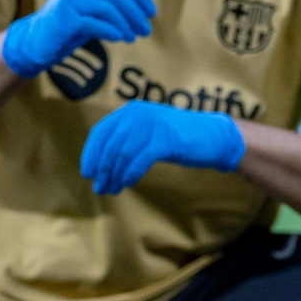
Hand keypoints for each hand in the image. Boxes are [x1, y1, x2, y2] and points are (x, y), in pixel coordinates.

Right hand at [0, 0, 154, 78]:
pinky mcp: (66, 18)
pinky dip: (111, 31)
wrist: (37, 39)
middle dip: (136, 14)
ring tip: (132, 38)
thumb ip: (112, 6)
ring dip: (126, 25)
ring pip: (109, 9)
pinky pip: (96, 23)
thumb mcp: (92, 10)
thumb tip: (143, 14)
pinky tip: (119, 38)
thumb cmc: (69, 26)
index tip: (151, 12)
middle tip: (146, 31)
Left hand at [80, 102, 246, 194]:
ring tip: (111, 189)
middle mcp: (139, 114)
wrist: (212, 136)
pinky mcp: (165, 140)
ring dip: (114, 175)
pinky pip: (140, 160)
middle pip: (110, 145)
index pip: (102, 131)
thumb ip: (128, 139)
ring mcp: (152, 126)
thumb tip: (103, 161)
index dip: (91, 153)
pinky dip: (130, 173)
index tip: (88, 172)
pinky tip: (127, 183)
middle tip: (99, 187)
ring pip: (122, 154)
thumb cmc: (180, 138)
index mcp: (132, 111)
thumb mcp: (150, 132)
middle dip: (102, 169)